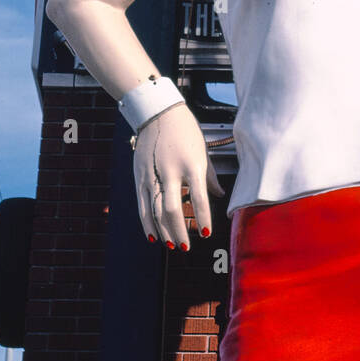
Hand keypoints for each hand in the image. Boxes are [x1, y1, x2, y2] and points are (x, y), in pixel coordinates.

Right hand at [132, 101, 224, 248]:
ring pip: (155, 211)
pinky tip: (153, 235)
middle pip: (172, 209)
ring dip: (164, 231)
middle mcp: (171, 172)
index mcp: (192, 164)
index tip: (205, 234)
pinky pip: (143, 205)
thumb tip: (219, 195)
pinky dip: (147, 223)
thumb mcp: (203, 151)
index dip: (202, 218)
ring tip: (172, 245)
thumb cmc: (186, 131)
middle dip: (179, 231)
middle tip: (185, 247)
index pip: (199, 197)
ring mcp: (153, 175)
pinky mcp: (140, 177)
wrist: (158, 113)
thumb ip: (210, 176)